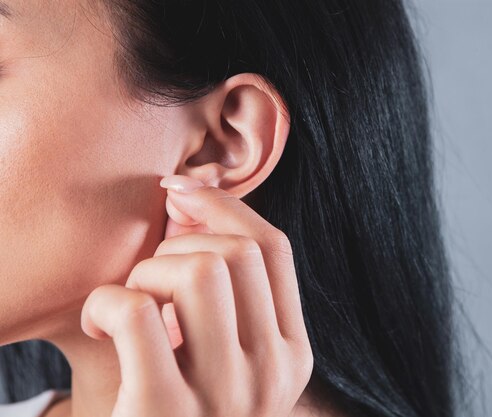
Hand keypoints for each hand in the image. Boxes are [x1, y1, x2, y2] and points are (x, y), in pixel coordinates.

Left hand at [80, 175, 313, 416]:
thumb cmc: (187, 410)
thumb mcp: (229, 357)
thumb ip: (229, 291)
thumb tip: (193, 193)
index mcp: (291, 355)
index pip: (276, 249)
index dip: (227, 206)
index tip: (180, 191)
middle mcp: (270, 375)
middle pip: (237, 252)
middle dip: (182, 240)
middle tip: (151, 271)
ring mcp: (222, 396)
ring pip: (200, 269)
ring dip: (149, 268)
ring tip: (132, 298)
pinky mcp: (161, 412)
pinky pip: (137, 311)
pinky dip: (105, 301)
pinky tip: (98, 325)